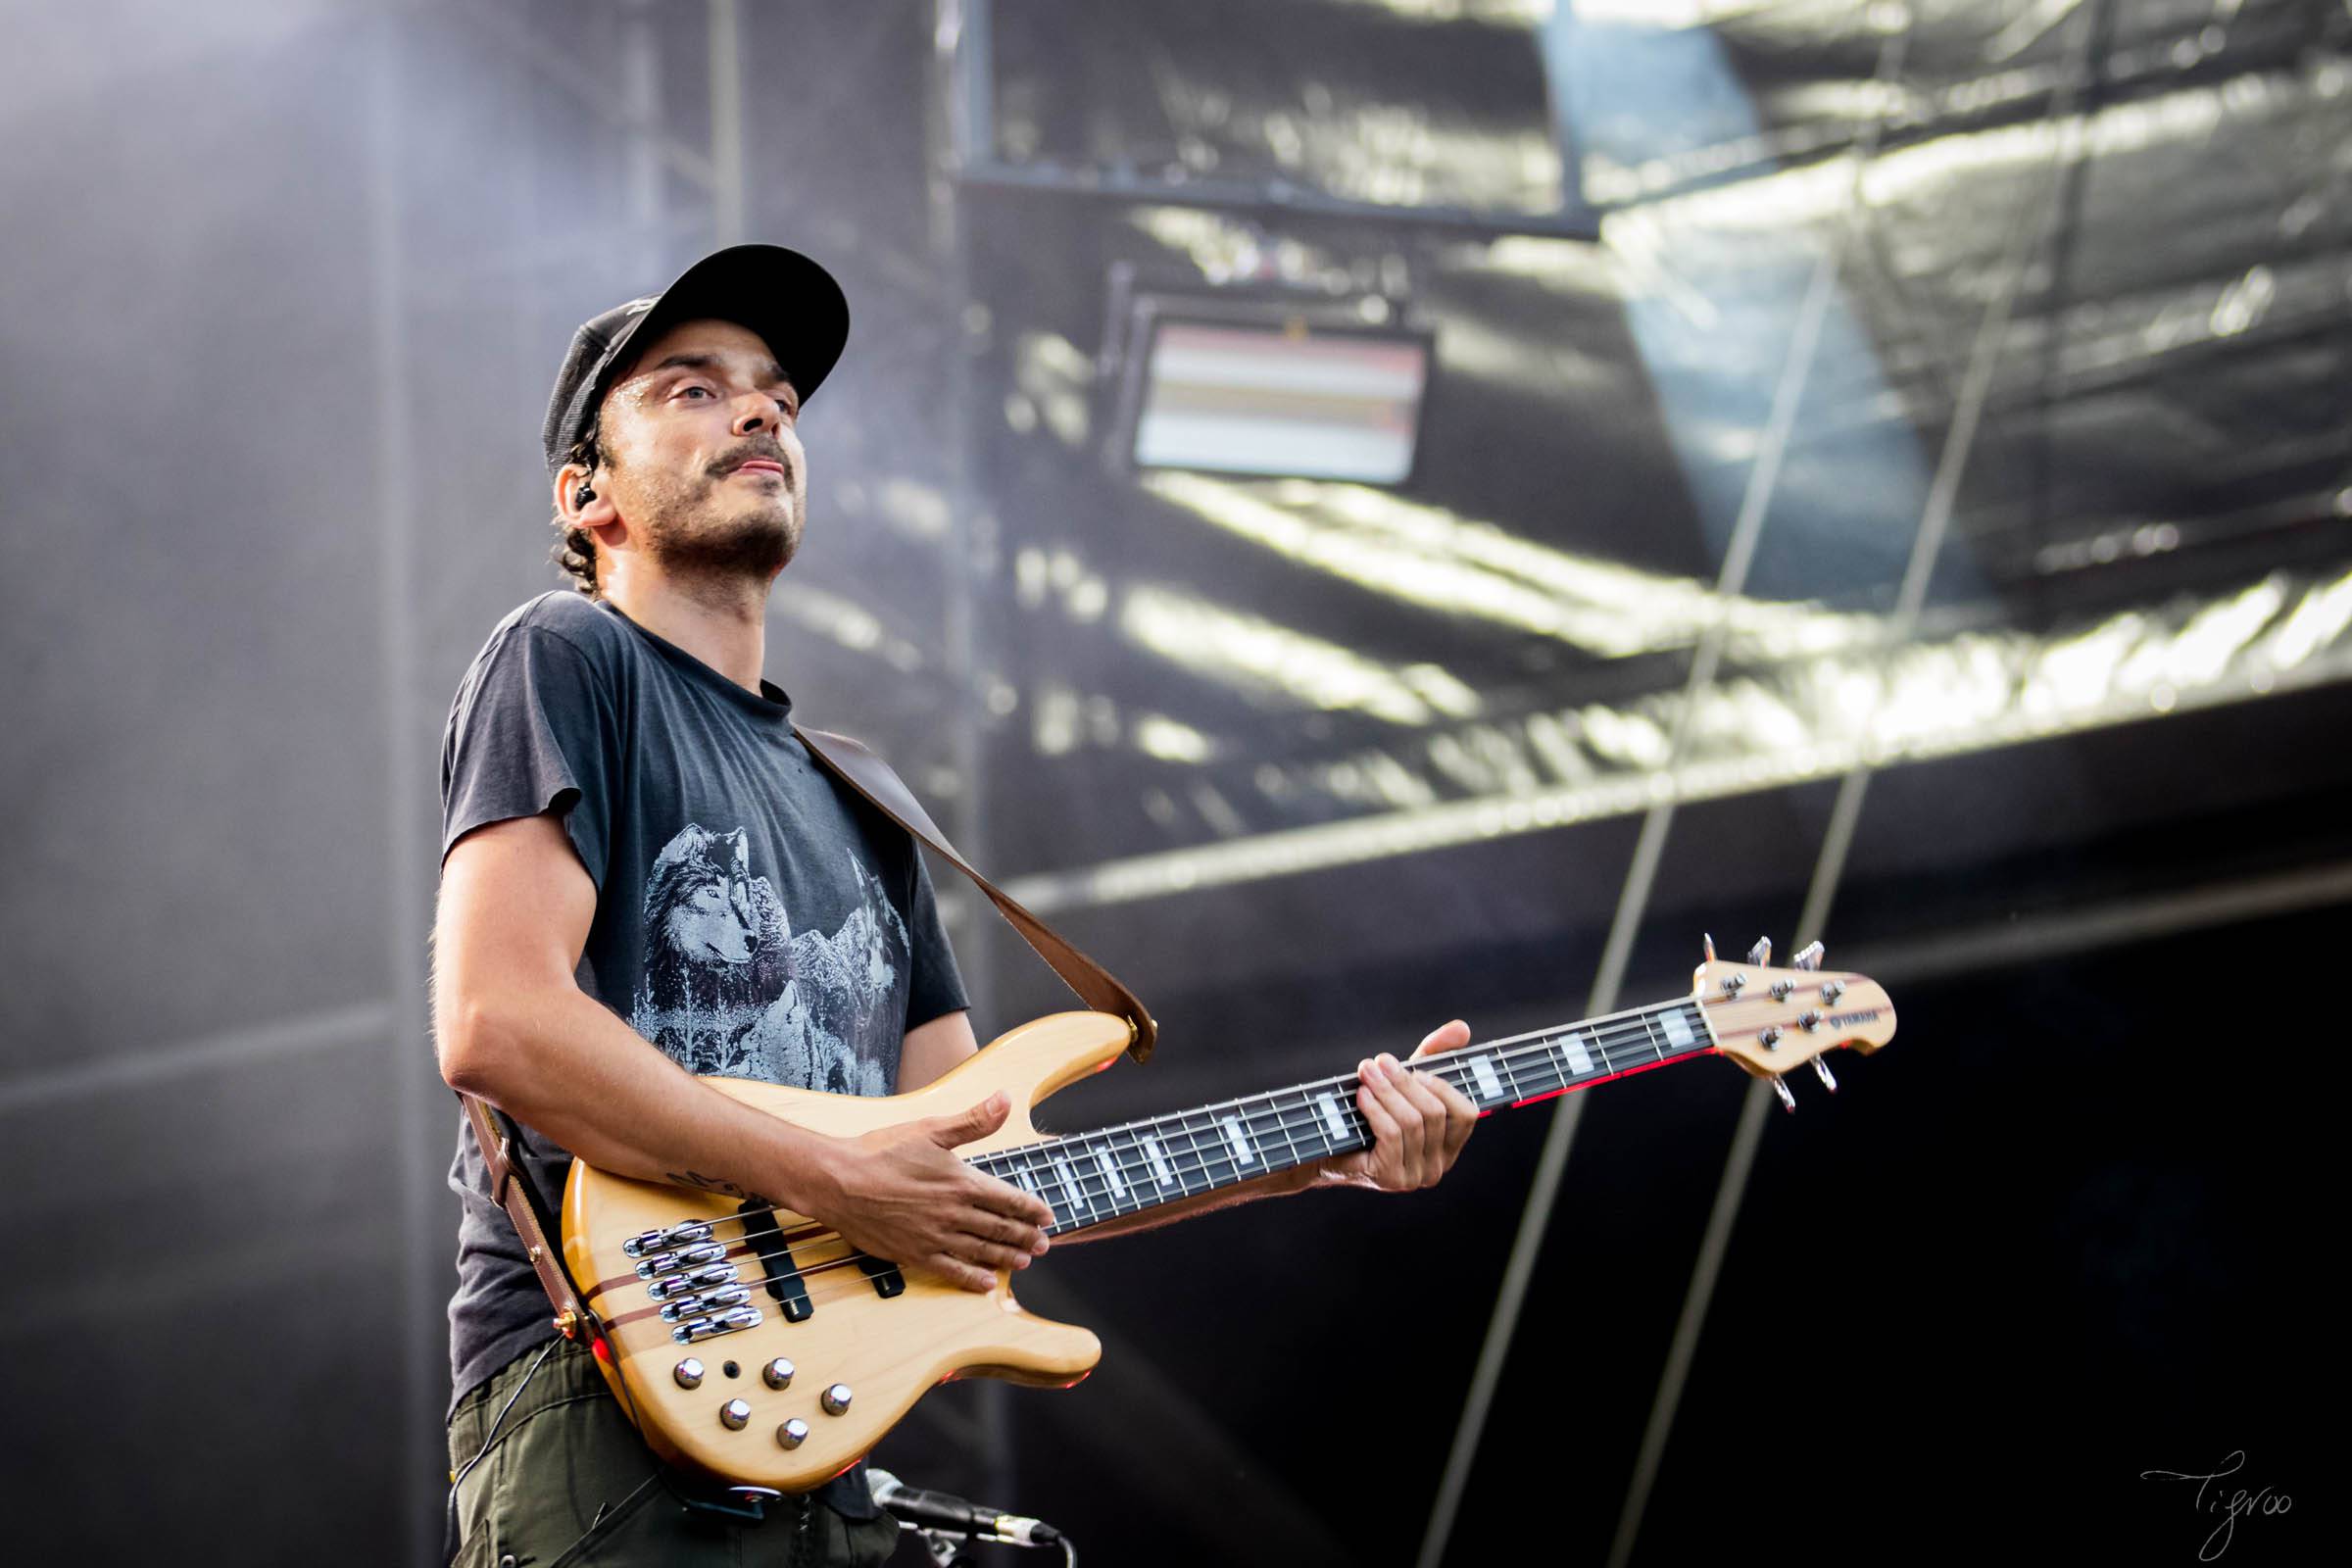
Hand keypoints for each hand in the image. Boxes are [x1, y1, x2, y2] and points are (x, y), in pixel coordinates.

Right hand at [803, 1092, 1054, 1291]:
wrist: (838, 1181)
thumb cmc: (880, 1152)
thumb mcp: (931, 1130)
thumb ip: (973, 1121)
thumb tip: (1005, 1099)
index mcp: (961, 1182)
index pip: (1008, 1199)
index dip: (1031, 1209)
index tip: (1047, 1216)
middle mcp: (954, 1213)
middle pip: (1000, 1228)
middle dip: (1026, 1236)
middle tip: (1045, 1243)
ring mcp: (935, 1237)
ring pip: (982, 1251)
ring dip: (1007, 1257)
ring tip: (1025, 1260)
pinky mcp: (914, 1254)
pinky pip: (951, 1270)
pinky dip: (972, 1278)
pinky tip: (985, 1283)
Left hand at [1317, 1020, 1477, 1193]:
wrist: (1325, 1148)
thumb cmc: (1369, 1112)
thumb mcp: (1403, 1083)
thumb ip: (1434, 1055)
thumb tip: (1462, 1028)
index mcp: (1448, 1147)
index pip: (1466, 1114)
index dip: (1444, 1087)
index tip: (1416, 1069)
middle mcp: (1437, 1167)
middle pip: (1434, 1113)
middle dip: (1405, 1082)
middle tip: (1381, 1061)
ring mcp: (1415, 1177)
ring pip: (1412, 1122)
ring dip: (1387, 1091)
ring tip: (1367, 1071)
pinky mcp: (1390, 1178)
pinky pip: (1391, 1135)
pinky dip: (1376, 1109)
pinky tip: (1362, 1095)